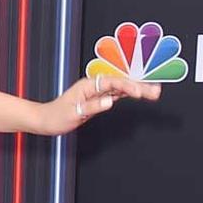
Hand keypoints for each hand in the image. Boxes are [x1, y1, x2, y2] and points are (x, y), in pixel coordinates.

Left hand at [33, 74, 161, 135]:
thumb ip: (92, 107)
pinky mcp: (98, 98)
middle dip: (139, 86)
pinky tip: (141, 94)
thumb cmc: (56, 117)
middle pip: (120, 83)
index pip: (112, 83)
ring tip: (155, 92)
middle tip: (156, 91)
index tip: (140, 94)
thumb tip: (109, 102)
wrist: (45, 120)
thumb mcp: (73, 114)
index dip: (127, 87)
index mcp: (87, 85)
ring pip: (121, 88)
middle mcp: (93, 85)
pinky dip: (129, 94)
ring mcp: (96, 91)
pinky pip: (117, 94)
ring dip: (138, 89)